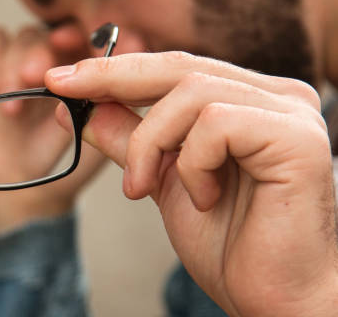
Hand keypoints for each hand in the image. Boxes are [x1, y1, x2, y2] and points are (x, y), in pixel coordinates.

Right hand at [0, 25, 106, 231]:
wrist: (30, 190)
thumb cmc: (72, 169)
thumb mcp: (99, 147)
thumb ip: (108, 120)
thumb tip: (103, 91)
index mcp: (101, 73)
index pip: (105, 39)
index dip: (99, 37)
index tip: (86, 52)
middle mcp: (71, 60)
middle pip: (63, 30)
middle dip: (47, 50)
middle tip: (35, 76)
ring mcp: (36, 62)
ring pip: (28, 35)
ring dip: (16, 63)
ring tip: (13, 104)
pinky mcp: (4, 68)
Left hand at [46, 51, 337, 315]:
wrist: (272, 299)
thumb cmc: (227, 242)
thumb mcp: (160, 179)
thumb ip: (127, 137)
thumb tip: (80, 106)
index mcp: (246, 99)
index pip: (172, 67)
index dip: (114, 69)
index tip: (61, 79)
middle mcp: (274, 96)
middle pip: (179, 65)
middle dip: (112, 78)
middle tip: (65, 90)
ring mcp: (291, 113)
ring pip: (190, 94)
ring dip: (150, 143)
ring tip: (143, 187)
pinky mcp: (298, 137)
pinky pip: (216, 125)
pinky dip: (191, 164)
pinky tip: (203, 197)